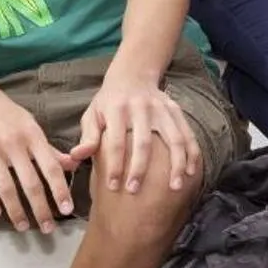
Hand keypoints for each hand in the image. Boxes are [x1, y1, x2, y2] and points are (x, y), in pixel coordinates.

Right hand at [0, 72, 75, 233]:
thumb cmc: (3, 111)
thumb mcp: (29, 124)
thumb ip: (48, 148)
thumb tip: (73, 164)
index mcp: (31, 135)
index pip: (50, 167)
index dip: (60, 190)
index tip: (67, 209)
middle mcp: (13, 143)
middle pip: (30, 183)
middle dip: (41, 209)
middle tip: (48, 228)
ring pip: (5, 187)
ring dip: (16, 211)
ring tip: (23, 226)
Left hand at [65, 73, 198, 196]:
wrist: (132, 75)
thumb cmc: (108, 102)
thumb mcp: (92, 115)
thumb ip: (87, 137)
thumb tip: (76, 158)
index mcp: (117, 109)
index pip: (116, 142)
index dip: (115, 166)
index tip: (113, 187)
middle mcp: (141, 107)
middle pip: (144, 142)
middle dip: (140, 169)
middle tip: (136, 192)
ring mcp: (161, 108)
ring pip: (173, 138)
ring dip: (176, 164)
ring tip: (175, 187)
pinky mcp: (175, 110)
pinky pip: (187, 133)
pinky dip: (192, 153)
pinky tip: (192, 172)